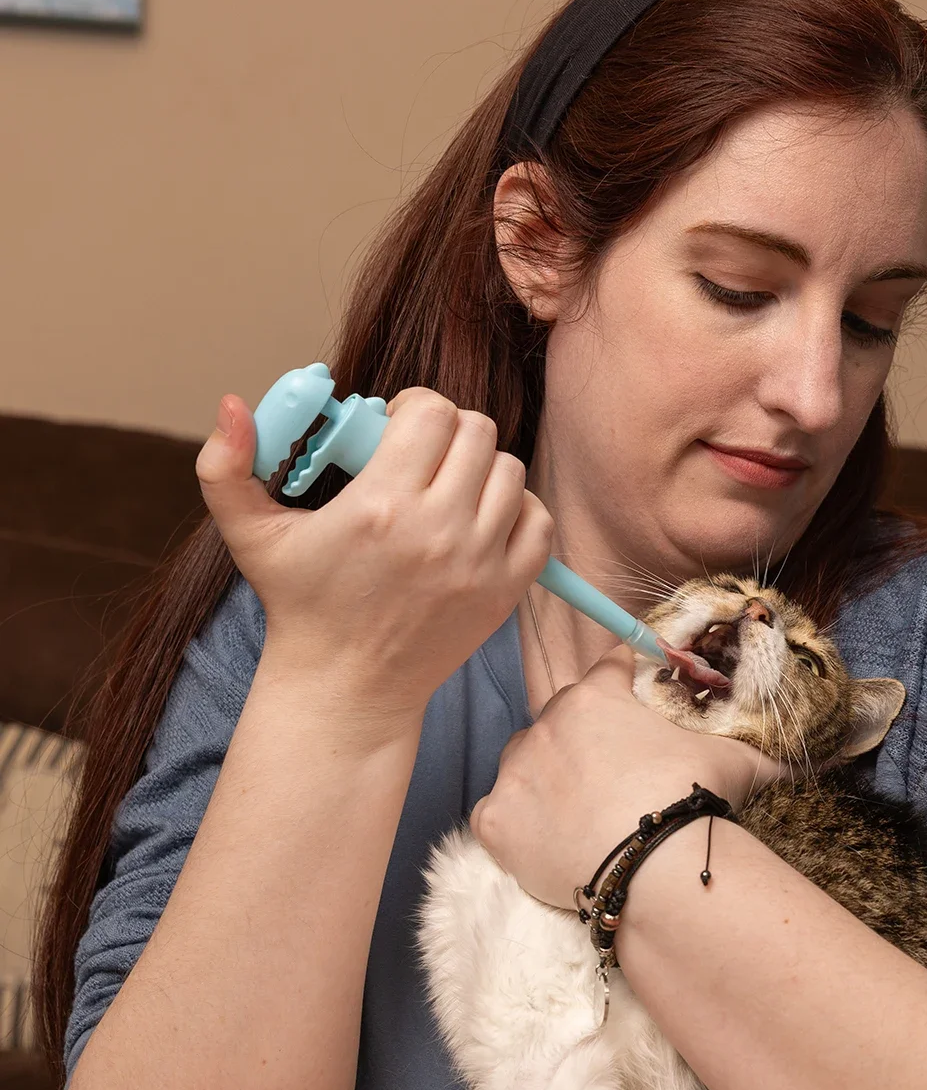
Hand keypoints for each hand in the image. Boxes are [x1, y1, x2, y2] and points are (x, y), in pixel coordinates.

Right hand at [196, 389, 552, 734]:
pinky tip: (482, 518)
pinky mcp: (505, 591)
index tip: (394, 429)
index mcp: (380, 506)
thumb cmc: (302, 605)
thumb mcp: (250, 536)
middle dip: (447, 432)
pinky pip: (538, 522)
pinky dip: (517, 510)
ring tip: (448, 487)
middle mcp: (437, 531)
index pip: (433, 412)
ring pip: (510, 471)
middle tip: (421, 455)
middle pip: (477, 432)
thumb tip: (228, 403)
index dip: (414, 407)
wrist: (347, 687)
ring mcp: (479, 563)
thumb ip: (225, 466)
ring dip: (481, 468)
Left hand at [470, 646, 788, 908]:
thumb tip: (828, 745)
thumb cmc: (697, 803)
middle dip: (583, 746)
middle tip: (615, 786)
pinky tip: (552, 849)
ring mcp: (515, 771)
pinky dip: (518, 831)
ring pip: (524, 766)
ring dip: (546, 783)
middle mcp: (547, 721)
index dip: (625, 693)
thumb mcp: (741, 763)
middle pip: (560, 721)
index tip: (635, 720)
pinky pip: (497, 818)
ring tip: (583, 821)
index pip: (609, 671)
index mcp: (599, 694)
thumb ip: (763, 745)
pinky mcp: (494, 820)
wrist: (657, 872)